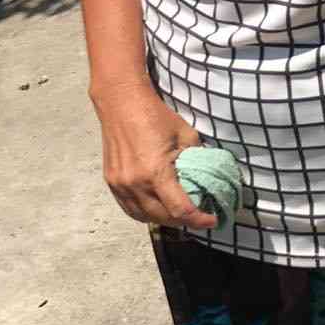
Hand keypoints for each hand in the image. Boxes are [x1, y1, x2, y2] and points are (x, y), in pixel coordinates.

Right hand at [91, 77, 217, 230]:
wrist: (121, 103)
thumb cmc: (155, 116)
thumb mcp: (186, 135)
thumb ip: (197, 159)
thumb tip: (209, 178)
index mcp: (155, 172)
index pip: (180, 210)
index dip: (199, 220)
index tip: (212, 220)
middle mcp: (135, 183)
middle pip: (163, 218)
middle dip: (184, 222)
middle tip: (200, 217)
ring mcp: (120, 185)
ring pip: (145, 217)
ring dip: (165, 220)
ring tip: (180, 215)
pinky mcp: (112, 183)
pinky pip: (130, 209)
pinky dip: (146, 214)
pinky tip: (158, 209)